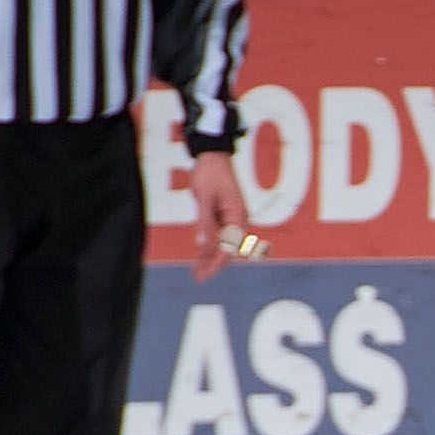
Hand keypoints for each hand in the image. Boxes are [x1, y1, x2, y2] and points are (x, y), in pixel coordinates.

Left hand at [188, 149, 250, 281]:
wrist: (213, 155)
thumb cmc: (210, 173)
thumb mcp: (204, 198)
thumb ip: (204, 222)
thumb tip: (202, 246)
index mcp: (237, 218)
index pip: (228, 248)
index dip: (215, 264)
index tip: (203, 275)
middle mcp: (238, 221)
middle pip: (227, 250)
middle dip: (212, 265)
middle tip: (197, 278)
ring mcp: (232, 220)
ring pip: (222, 245)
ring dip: (209, 258)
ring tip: (195, 272)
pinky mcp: (224, 216)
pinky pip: (218, 236)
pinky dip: (208, 246)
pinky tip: (199, 256)